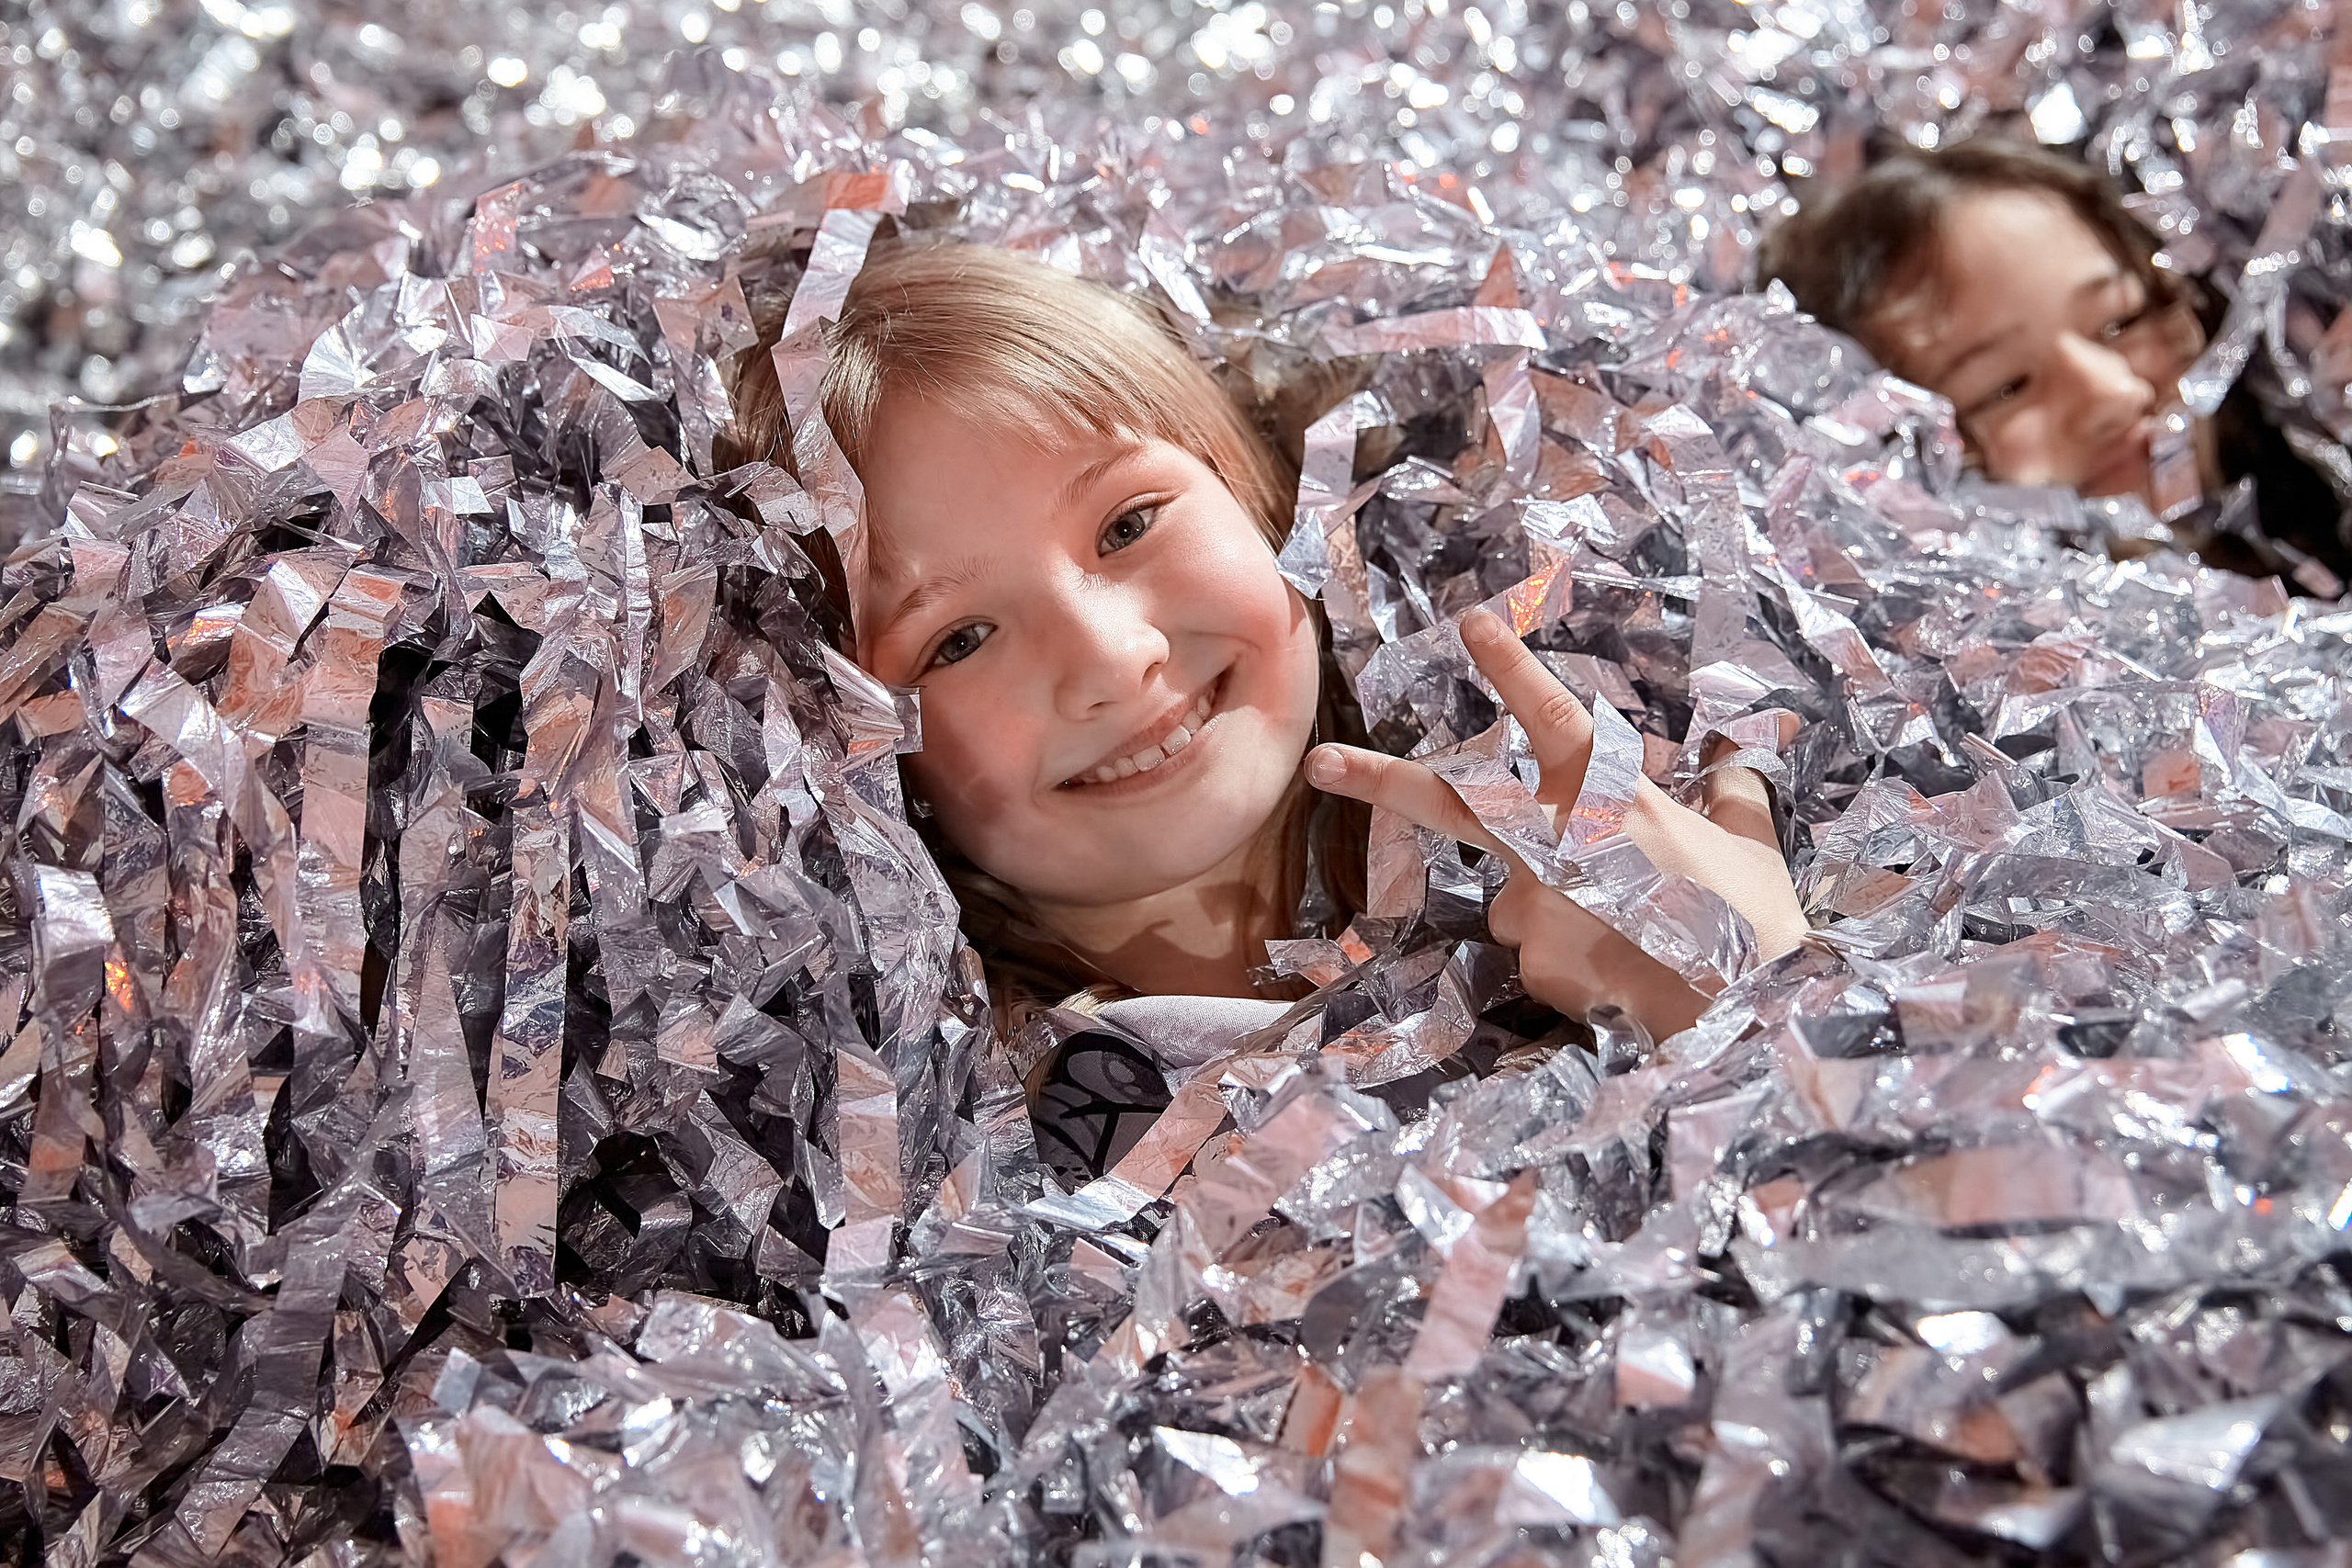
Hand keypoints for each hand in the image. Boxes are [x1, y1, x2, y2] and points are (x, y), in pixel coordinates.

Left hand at [1304, 610, 1806, 1039]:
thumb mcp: (1749, 844)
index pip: (1553, 717)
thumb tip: (1739, 759)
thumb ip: (1728, 794)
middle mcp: (1556, 840)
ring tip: (1634, 939)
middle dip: (1377, 779)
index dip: (1512, 668)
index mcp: (1611, 796)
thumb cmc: (1753, 922)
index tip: (1472, 623)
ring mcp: (1534, 904)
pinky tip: (1620, 976)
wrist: (1746, 1014)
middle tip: (1322, 762)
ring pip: (1522, 899)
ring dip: (1561, 913)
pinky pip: (1538, 955)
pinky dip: (1572, 964)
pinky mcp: (1530, 962)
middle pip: (1449, 801)